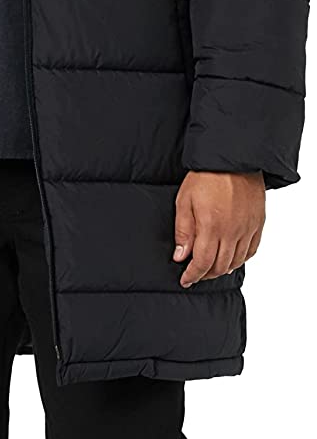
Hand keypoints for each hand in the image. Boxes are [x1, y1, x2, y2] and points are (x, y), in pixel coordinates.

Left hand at [173, 171, 265, 287]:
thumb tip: (180, 256)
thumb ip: (183, 231)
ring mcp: (247, 228)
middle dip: (206, 275)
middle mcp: (232, 231)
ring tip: (211, 268)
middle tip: (196, 275)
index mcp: (211, 226)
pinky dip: (241, 259)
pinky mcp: (258, 223)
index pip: (203, 263)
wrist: (233, 158)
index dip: (193, 275)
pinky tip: (232, 259)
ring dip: (222, 269)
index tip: (185, 280)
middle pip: (220, 266)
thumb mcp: (184, 201)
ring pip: (236, 261)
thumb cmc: (206, 176)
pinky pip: (252, 250)